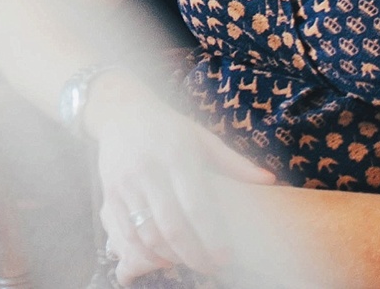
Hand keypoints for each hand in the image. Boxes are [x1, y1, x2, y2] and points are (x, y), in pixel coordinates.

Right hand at [83, 75, 277, 280]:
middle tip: (211, 268)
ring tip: (189, 263)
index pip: (196, 206)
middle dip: (193, 255)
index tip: (226, 257)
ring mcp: (126, 183)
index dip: (212, 237)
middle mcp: (149, 170)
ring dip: (169, 256)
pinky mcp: (109, 193)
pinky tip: (161, 258)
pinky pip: (125, 232)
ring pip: (147, 233)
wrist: (122, 112)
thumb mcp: (202, 138)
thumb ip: (234, 163)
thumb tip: (270, 180)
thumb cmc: (169, 128)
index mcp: (177, 155)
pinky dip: (144, 251)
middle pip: (171, 225)